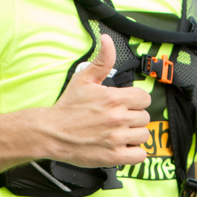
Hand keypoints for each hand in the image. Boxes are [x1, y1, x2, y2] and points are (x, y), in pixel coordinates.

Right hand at [46, 34, 152, 167]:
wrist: (51, 132)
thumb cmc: (67, 107)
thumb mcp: (83, 79)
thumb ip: (101, 60)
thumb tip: (107, 40)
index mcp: (114, 98)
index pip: (144, 98)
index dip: (136, 100)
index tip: (127, 104)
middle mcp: (118, 118)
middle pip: (145, 116)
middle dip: (134, 116)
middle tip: (120, 118)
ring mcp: (116, 138)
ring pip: (144, 135)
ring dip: (135, 134)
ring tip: (121, 132)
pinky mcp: (114, 155)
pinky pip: (139, 155)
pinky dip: (135, 151)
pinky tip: (124, 145)